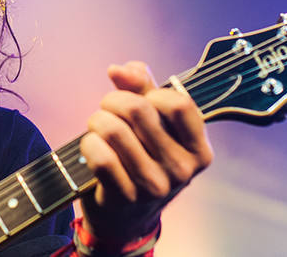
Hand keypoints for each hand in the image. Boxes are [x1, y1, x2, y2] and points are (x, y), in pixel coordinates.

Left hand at [78, 61, 212, 242]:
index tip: (139, 100)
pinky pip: (100, 155)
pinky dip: (88, 143)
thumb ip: (141, 88)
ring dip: (96, 121)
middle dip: (112, 101)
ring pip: (113, 129)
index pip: (178, 103)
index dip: (149, 92)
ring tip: (98, 129)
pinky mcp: (125, 197)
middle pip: (138, 109)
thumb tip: (119, 69)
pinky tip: (91, 147)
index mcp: (198, 150)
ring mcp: (155, 186)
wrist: (126, 218)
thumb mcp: (153, 124)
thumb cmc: (141, 159)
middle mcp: (182, 169)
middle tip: (107, 111)